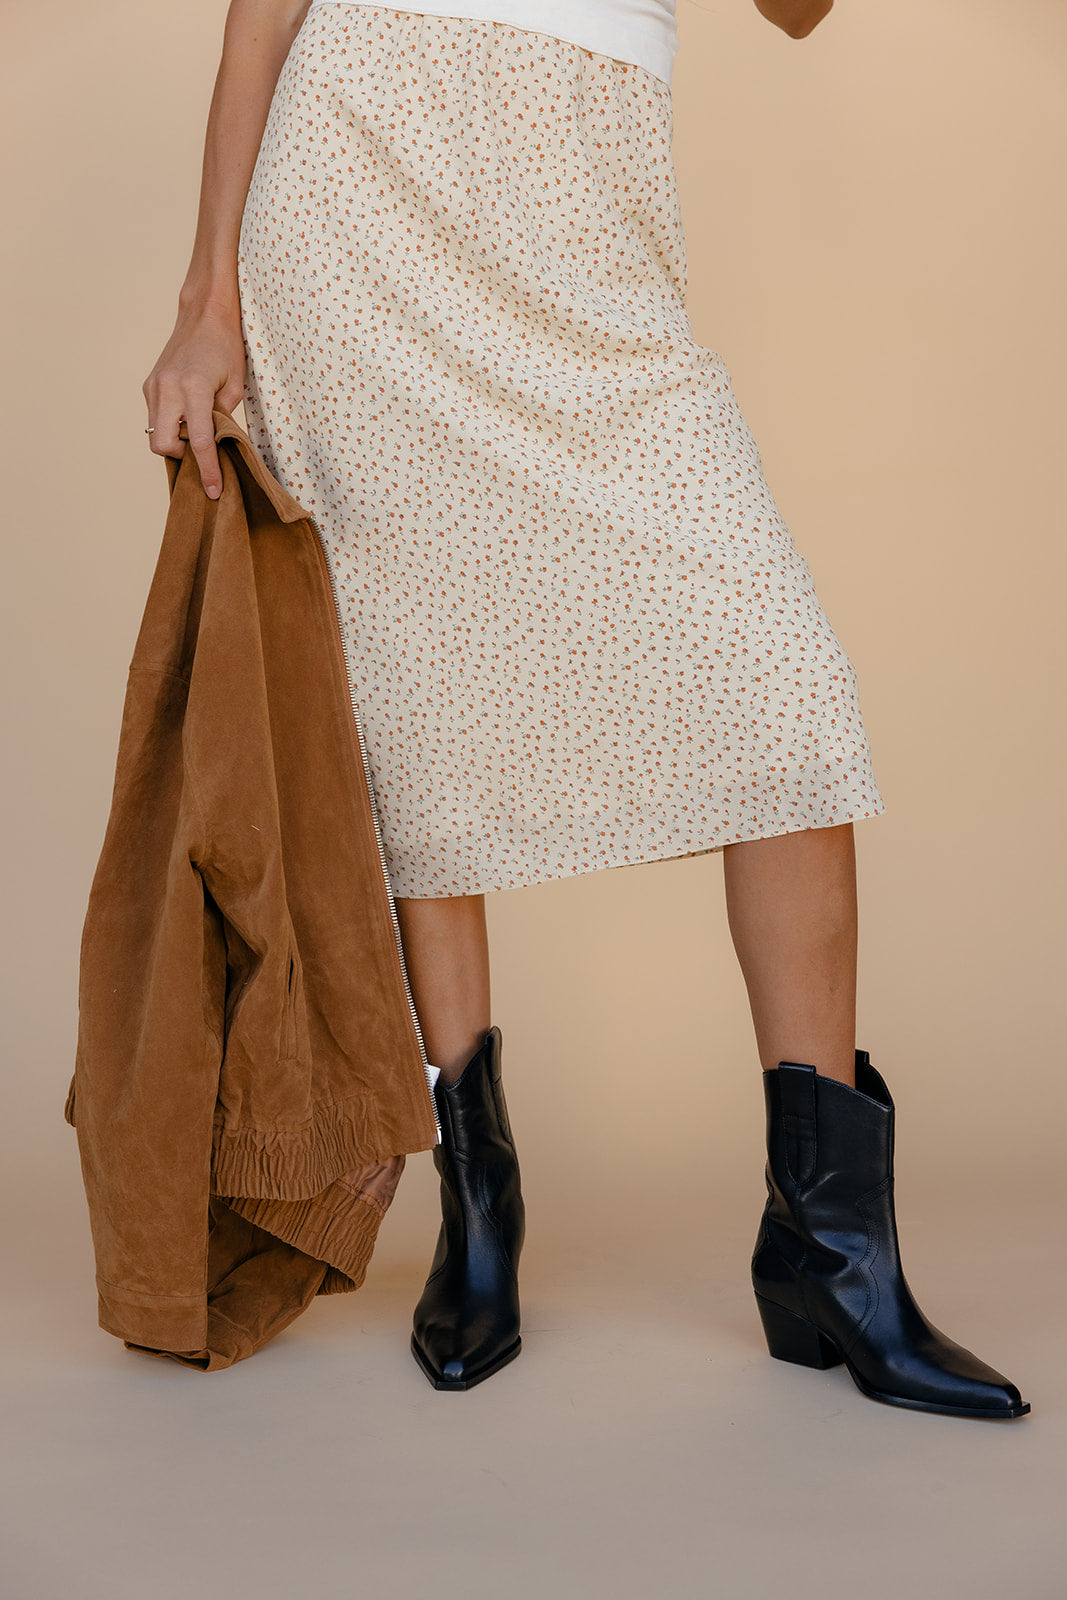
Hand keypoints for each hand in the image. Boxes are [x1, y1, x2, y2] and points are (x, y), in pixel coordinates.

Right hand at [142, 304, 248, 498]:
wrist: (204, 315)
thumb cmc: (226, 348)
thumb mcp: (234, 386)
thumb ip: (223, 419)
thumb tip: (216, 448)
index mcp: (193, 388)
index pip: (199, 443)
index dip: (208, 471)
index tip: (215, 492)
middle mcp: (167, 388)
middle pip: (163, 446)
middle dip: (181, 457)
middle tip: (202, 451)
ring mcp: (154, 386)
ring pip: (155, 435)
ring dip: (175, 442)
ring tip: (196, 432)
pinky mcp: (149, 385)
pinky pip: (156, 419)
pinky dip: (170, 427)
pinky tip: (187, 418)